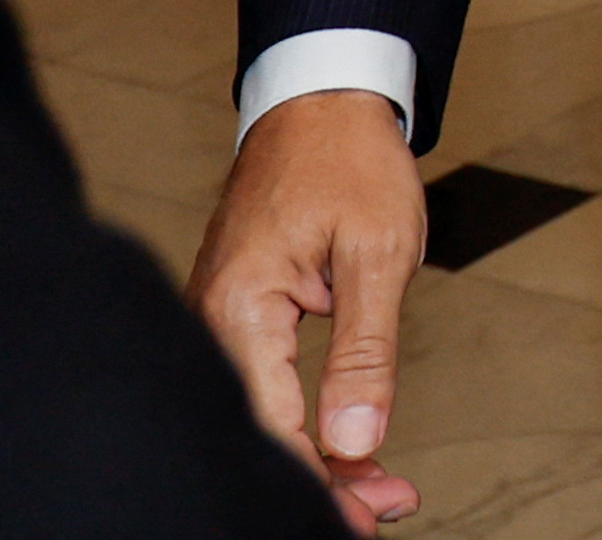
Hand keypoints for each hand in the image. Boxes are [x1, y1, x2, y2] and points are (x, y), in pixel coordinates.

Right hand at [187, 89, 424, 529]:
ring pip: (264, 415)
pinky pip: (265, 387)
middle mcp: (213, 322)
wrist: (323, 103)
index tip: (371, 514)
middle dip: (325, 480)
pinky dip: (306, 422)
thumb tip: (357, 438)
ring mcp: (221, 320)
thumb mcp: (378, 253)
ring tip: (381, 490)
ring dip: (320, 456)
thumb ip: (366, 351)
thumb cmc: (347, 160)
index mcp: (238, 309)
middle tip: (388, 509)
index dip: (323, 480)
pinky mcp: (239, 318)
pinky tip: (346, 444)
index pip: (273, 425)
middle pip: (262, 430)